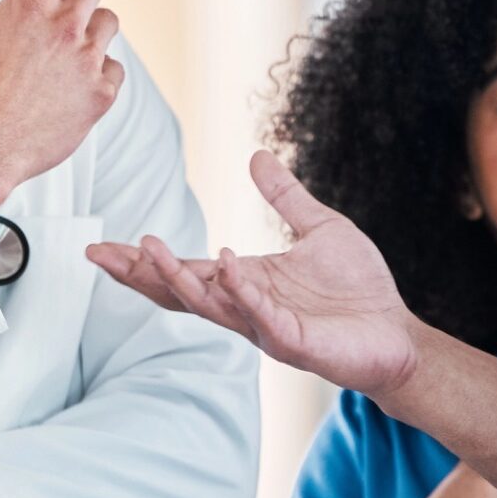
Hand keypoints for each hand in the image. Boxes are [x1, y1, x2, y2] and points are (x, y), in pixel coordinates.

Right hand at [88, 150, 420, 397]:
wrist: (397, 334)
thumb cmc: (357, 291)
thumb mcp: (318, 228)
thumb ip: (284, 197)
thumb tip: (256, 155)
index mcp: (245, 281)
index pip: (184, 270)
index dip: (142, 261)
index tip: (98, 248)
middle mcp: (246, 307)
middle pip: (180, 292)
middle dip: (140, 274)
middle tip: (100, 254)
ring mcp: (268, 327)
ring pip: (211, 306)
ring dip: (179, 279)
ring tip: (150, 250)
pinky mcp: (297, 342)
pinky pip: (262, 317)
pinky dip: (242, 291)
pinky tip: (226, 264)